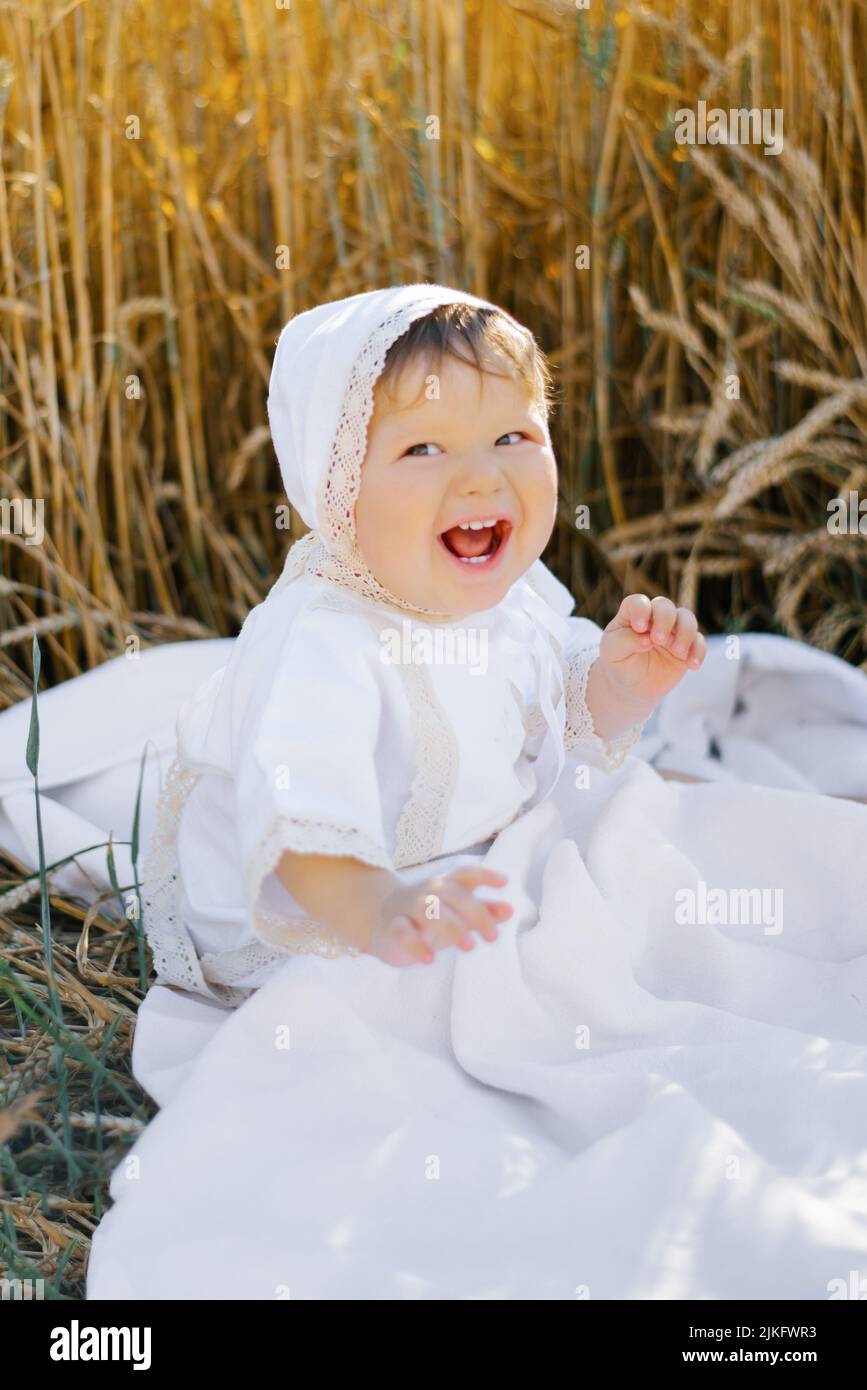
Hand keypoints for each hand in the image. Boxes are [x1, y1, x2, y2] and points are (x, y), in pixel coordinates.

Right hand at [366, 866, 512, 966]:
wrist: (379, 918)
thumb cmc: (428, 915)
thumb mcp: (456, 913)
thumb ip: (483, 911)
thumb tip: (510, 910)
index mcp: (445, 886)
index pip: (465, 873)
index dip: (484, 874)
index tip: (504, 882)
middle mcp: (427, 892)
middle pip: (452, 893)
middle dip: (475, 912)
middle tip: (493, 936)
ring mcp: (407, 907)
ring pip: (428, 909)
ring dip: (451, 926)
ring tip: (469, 947)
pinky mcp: (392, 926)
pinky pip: (401, 931)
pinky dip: (415, 944)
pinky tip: (429, 959)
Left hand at [598, 594, 706, 704]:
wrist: (632, 685)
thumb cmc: (619, 663)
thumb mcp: (613, 652)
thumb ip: (625, 641)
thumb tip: (647, 639)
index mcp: (633, 615)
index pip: (638, 602)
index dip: (641, 610)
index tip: (639, 627)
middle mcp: (654, 618)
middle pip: (665, 606)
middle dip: (664, 620)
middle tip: (658, 640)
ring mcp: (672, 631)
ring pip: (687, 619)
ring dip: (685, 633)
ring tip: (678, 653)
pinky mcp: (687, 646)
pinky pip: (699, 642)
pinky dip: (698, 651)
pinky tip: (692, 665)